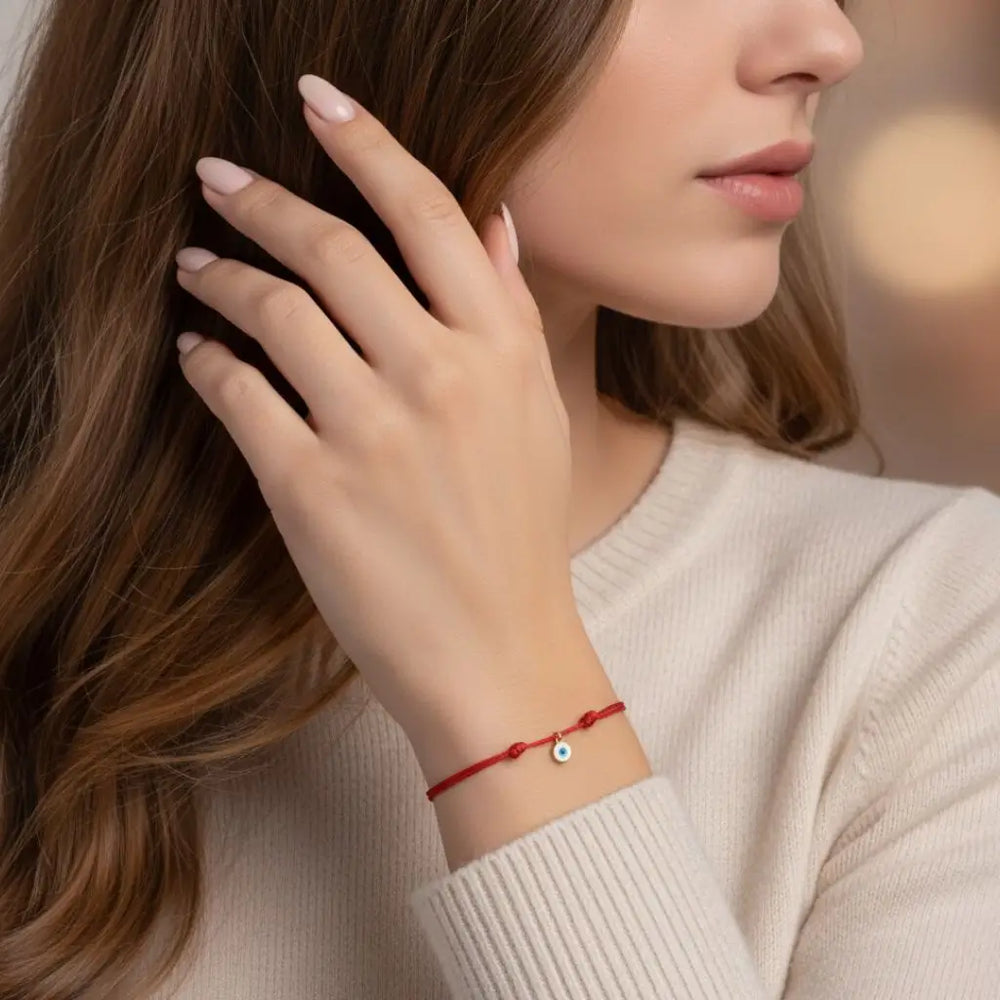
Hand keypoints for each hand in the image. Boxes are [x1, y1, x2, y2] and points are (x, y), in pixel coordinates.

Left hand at [173, 76, 582, 741]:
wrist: (499, 654)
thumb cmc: (520, 536)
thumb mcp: (538, 413)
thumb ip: (510, 309)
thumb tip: (492, 220)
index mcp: (502, 349)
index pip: (427, 211)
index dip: (366, 142)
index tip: (317, 102)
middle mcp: (440, 375)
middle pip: (332, 249)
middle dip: (263, 199)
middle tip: (221, 179)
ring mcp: (373, 430)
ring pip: (274, 310)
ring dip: (221, 275)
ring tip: (195, 264)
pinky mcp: (311, 488)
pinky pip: (239, 393)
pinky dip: (209, 361)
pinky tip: (199, 353)